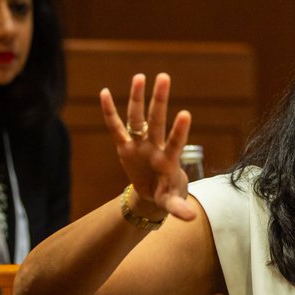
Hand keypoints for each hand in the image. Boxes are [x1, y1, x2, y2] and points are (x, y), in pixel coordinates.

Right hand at [100, 72, 197, 220]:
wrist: (154, 195)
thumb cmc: (167, 195)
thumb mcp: (172, 202)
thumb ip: (179, 208)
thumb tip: (190, 218)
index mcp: (168, 160)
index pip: (176, 142)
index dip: (179, 130)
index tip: (185, 113)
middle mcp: (155, 147)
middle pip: (156, 121)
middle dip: (159, 100)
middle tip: (164, 77)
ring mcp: (140, 144)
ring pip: (138, 118)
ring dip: (138, 98)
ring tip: (140, 76)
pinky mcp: (126, 147)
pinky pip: (116, 128)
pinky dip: (110, 112)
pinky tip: (104, 92)